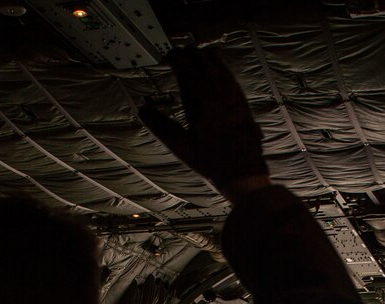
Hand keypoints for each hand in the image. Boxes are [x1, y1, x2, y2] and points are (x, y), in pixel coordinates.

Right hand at [139, 47, 268, 200]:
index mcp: (199, 100)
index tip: (168, 56)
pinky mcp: (241, 99)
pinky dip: (221, 67)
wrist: (241, 168)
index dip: (176, 58)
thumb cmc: (210, 160)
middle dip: (189, 54)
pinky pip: (230, 75)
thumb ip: (160, 126)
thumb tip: (142, 111)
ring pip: (218, 65)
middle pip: (202, 61)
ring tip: (197, 55)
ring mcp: (231, 94)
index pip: (186, 68)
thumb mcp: (180, 146)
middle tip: (180, 54)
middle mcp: (217, 92)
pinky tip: (217, 69)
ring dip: (206, 57)